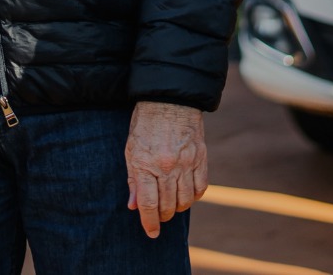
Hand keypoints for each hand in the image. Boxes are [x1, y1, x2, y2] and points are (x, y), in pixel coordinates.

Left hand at [125, 101, 207, 238]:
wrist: (169, 100)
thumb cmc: (145, 124)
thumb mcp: (131, 149)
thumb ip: (133, 179)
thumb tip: (133, 205)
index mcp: (145, 164)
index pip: (148, 203)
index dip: (149, 222)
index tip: (151, 232)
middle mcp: (167, 167)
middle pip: (167, 205)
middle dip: (163, 216)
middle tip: (159, 217)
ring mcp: (186, 163)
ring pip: (185, 200)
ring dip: (177, 208)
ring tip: (171, 207)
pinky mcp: (201, 159)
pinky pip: (200, 188)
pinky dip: (193, 196)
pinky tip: (186, 196)